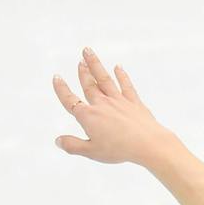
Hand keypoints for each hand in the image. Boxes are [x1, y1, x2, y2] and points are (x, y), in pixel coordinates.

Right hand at [52, 46, 168, 166]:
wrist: (147, 143)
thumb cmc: (119, 149)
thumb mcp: (92, 152)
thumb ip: (73, 145)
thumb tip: (58, 140)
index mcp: (89, 117)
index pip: (70, 101)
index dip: (62, 90)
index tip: (56, 77)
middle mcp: (102, 104)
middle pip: (89, 85)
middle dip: (83, 71)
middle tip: (79, 59)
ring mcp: (118, 101)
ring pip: (104, 79)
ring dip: (96, 65)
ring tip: (89, 52)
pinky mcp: (134, 102)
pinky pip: (126, 86)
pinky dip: (122, 76)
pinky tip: (118, 67)